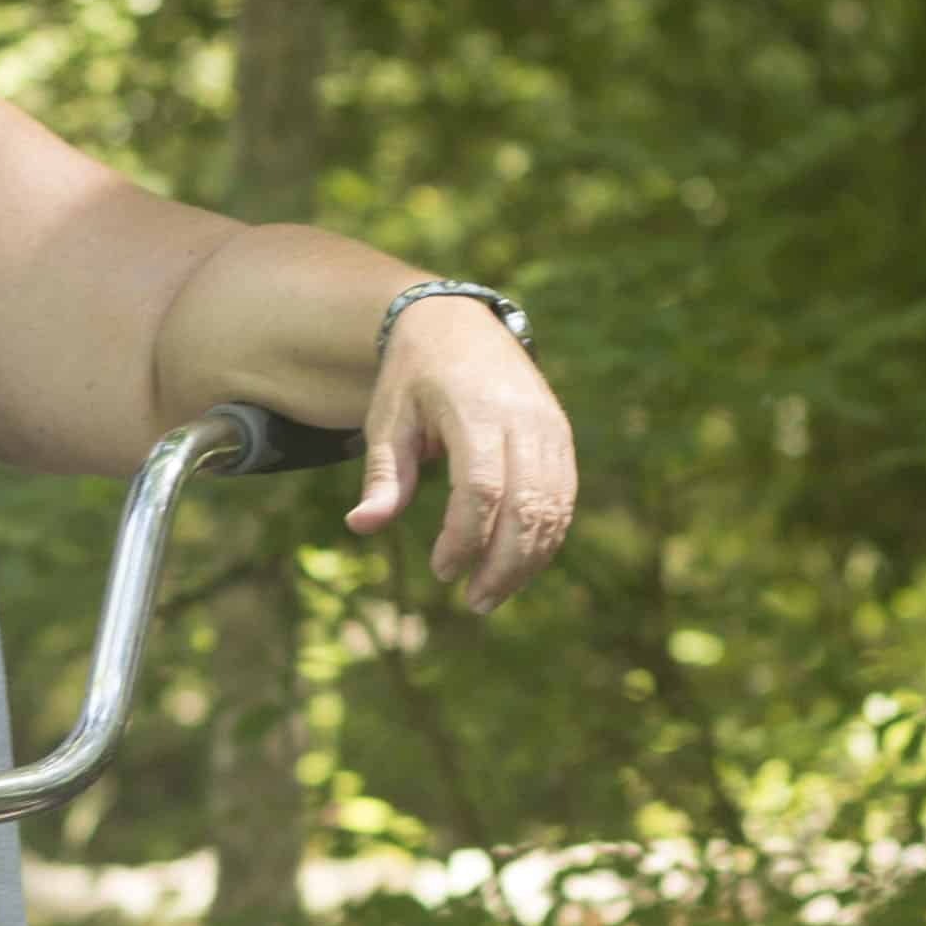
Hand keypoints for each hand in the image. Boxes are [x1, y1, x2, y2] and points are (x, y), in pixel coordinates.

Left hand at [345, 303, 577, 614]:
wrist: (457, 323)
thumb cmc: (413, 379)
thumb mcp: (387, 420)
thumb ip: (382, 475)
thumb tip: (361, 526)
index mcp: (474, 410)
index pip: (481, 488)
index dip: (465, 538)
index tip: (441, 570)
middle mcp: (522, 418)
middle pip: (526, 506)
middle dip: (503, 564)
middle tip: (474, 603)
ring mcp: (549, 427)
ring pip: (553, 508)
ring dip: (527, 561)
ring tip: (491, 595)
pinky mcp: (561, 437)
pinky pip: (563, 498)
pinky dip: (544, 539)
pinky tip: (516, 567)